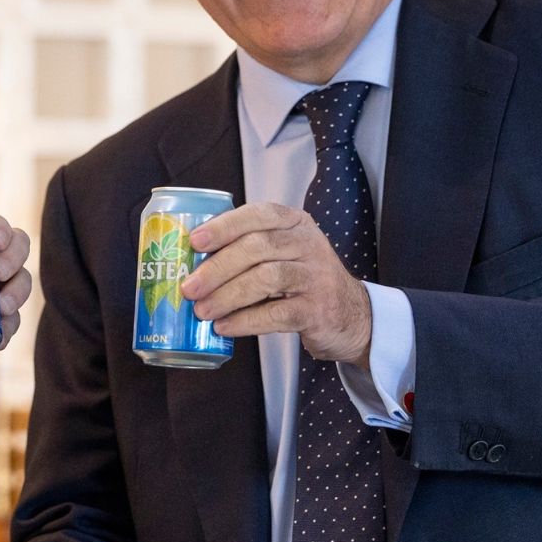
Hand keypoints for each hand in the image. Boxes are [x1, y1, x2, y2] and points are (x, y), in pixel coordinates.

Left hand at [179, 202, 371, 363]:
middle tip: (190, 287)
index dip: (225, 226)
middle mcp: (309, 244)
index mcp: (295, 223)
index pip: (259, 215)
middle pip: (257, 247)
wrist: (352, 315)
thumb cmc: (304, 280)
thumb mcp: (284, 252)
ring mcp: (316, 277)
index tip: (195, 241)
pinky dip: (245, 321)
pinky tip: (225, 326)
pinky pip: (276, 313)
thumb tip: (192, 264)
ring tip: (202, 311)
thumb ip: (248, 249)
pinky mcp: (318, 310)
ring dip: (227, 295)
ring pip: (266, 278)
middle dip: (218, 267)